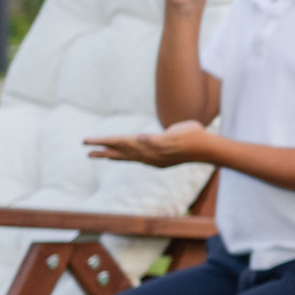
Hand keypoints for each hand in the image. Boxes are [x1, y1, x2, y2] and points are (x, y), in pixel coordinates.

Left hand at [85, 120, 217, 166]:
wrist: (208, 149)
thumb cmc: (192, 136)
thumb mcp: (174, 134)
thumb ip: (156, 138)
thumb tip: (140, 139)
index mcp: (148, 146)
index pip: (119, 142)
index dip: (102, 141)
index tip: (86, 141)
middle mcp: (148, 155)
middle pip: (120, 152)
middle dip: (102, 149)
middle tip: (86, 149)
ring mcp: (154, 159)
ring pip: (128, 157)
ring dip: (113, 155)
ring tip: (99, 155)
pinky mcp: (159, 160)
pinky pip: (137, 159)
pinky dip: (127, 157)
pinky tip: (125, 157)